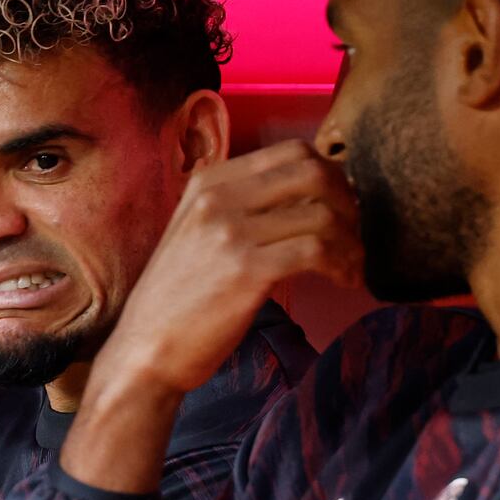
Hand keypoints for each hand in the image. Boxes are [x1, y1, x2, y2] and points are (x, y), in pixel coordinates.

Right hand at [96, 138, 362, 396]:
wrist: (145, 348)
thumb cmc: (179, 298)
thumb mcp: (198, 233)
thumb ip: (241, 208)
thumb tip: (309, 198)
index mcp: (209, 181)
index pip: (291, 151)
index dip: (330, 174)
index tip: (342, 205)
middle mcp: (219, 197)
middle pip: (313, 172)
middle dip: (348, 202)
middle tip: (354, 234)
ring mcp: (231, 231)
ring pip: (322, 214)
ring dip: (351, 241)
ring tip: (352, 266)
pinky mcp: (246, 269)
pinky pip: (317, 250)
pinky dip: (343, 265)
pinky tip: (344, 281)